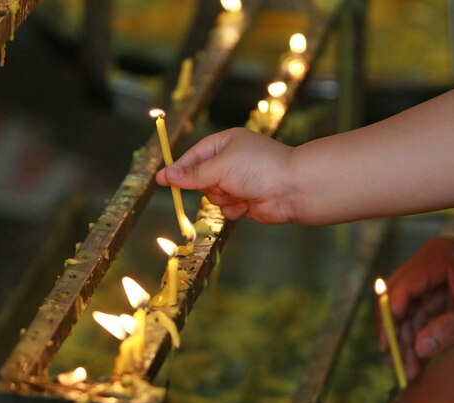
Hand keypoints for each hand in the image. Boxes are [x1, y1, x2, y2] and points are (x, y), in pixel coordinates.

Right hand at [156, 128, 294, 223]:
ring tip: (241, 193)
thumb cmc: (258, 168)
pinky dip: (234, 208)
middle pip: (200, 179)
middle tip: (222, 184)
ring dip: (223, 198)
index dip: (178, 169)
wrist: (292, 188)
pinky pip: (226, 208)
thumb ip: (192, 174)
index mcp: (225, 143)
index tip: (161, 180)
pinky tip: (248, 204)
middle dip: (208, 186)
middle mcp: (231, 161)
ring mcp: (238, 181)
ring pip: (212, 196)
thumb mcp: (220, 166)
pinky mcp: (245, 200)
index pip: (194, 156)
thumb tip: (166, 175)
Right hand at [380, 237, 453, 379]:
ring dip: (405, 337)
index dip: (391, 316)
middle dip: (394, 330)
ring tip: (408, 367)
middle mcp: (426, 263)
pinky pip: (418, 313)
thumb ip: (449, 328)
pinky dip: (418, 334)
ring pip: (406, 309)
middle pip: (397, 297)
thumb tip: (419, 349)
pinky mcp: (434, 291)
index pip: (402, 286)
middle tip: (393, 360)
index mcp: (436, 258)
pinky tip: (418, 357)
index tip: (388, 344)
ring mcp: (429, 276)